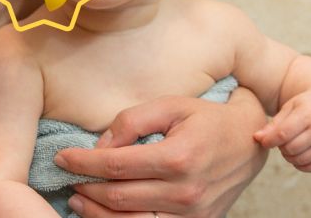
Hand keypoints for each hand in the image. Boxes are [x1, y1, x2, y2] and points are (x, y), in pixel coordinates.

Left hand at [54, 88, 267, 216]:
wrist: (248, 142)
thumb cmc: (205, 118)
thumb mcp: (168, 105)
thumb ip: (131, 121)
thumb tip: (101, 145)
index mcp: (177, 157)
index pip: (115, 164)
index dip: (83, 162)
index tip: (62, 157)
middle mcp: (185, 192)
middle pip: (118, 197)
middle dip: (85, 187)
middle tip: (66, 178)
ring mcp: (193, 216)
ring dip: (97, 214)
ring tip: (76, 201)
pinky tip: (105, 215)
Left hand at [254, 85, 310, 171]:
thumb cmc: (304, 105)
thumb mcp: (288, 107)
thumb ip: (274, 123)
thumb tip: (257, 138)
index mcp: (307, 115)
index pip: (283, 134)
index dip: (269, 140)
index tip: (261, 140)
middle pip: (290, 148)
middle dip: (279, 146)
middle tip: (277, 140)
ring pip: (300, 159)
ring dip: (287, 156)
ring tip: (286, 145)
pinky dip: (299, 164)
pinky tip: (296, 153)